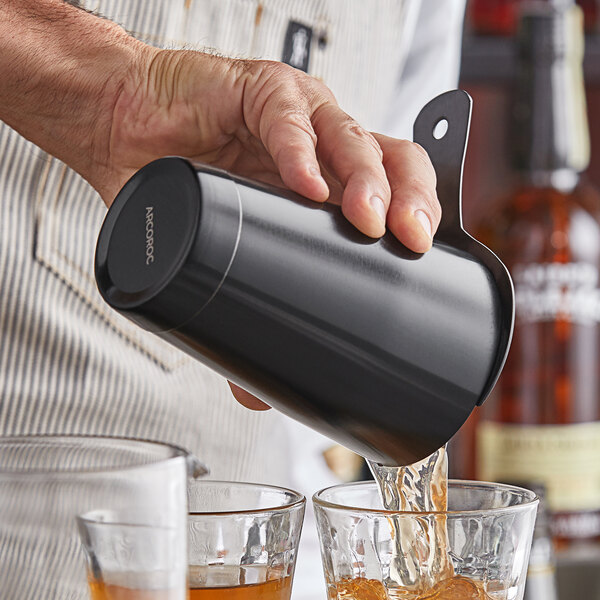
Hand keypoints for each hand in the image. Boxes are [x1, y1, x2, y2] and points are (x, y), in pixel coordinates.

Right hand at [0, 3, 439, 409]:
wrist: (123, 131)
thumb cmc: (182, 180)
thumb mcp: (224, 251)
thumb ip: (246, 313)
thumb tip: (256, 392)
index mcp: (330, 182)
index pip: (397, 194)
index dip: (418, 222)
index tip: (424, 265)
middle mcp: (325, 147)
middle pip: (395, 162)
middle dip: (409, 201)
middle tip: (408, 242)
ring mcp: (298, 116)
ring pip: (354, 137)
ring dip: (367, 179)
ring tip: (367, 219)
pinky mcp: (258, 92)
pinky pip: (287, 117)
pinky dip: (298, 150)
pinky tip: (305, 183)